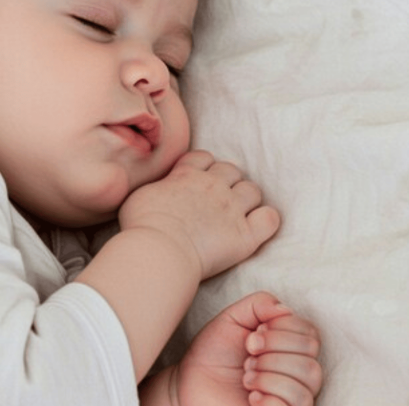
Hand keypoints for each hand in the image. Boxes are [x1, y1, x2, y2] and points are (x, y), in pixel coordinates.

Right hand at [119, 151, 279, 279]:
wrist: (159, 250)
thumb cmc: (142, 225)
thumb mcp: (138, 195)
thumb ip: (155, 188)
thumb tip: (157, 191)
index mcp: (187, 174)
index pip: (204, 158)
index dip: (204, 169)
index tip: (198, 184)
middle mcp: (214, 185)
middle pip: (232, 171)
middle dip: (227, 183)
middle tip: (217, 203)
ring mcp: (232, 208)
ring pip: (253, 191)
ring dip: (247, 200)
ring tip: (237, 216)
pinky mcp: (245, 235)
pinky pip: (270, 219)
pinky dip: (266, 221)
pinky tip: (256, 229)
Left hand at [167, 291, 322, 405]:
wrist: (189, 384)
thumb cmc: (214, 353)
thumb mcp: (232, 318)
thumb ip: (259, 305)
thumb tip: (285, 309)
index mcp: (290, 348)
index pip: (310, 334)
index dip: (282, 330)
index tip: (252, 335)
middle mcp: (296, 374)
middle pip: (311, 358)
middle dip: (274, 352)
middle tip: (248, 356)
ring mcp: (290, 399)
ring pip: (308, 381)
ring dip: (271, 374)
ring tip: (247, 377)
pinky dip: (270, 397)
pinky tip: (252, 397)